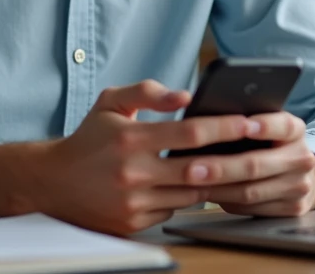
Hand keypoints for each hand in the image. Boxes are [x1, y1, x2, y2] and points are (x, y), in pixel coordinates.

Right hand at [32, 80, 255, 234]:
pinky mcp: (133, 223)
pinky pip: (174, 209)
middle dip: (235, 159)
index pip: (189, 133)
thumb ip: (147, 92)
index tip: (249, 122)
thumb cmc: (88, 138)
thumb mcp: (111, 102)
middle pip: (198, 168)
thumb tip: (185, 95)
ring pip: (191, 193)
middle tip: (261, 150)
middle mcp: (134, 173)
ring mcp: (134, 202)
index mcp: (131, 138)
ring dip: (216, 180)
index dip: (223, 127)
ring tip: (243, 167)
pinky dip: (188, 196)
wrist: (53, 183)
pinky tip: (202, 184)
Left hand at [196, 112, 314, 216]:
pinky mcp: (292, 209)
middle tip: (191, 168)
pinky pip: (252, 208)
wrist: (300, 175)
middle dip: (221, 167)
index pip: (284, 126)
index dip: (265, 125)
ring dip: (217, 189)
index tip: (243, 124)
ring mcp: (299, 186)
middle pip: (257, 164)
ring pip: (251, 191)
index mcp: (295, 131)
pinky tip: (205, 195)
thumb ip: (243, 123)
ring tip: (190, 184)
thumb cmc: (269, 145)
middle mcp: (302, 158)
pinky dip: (225, 202)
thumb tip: (203, 123)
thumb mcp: (265, 127)